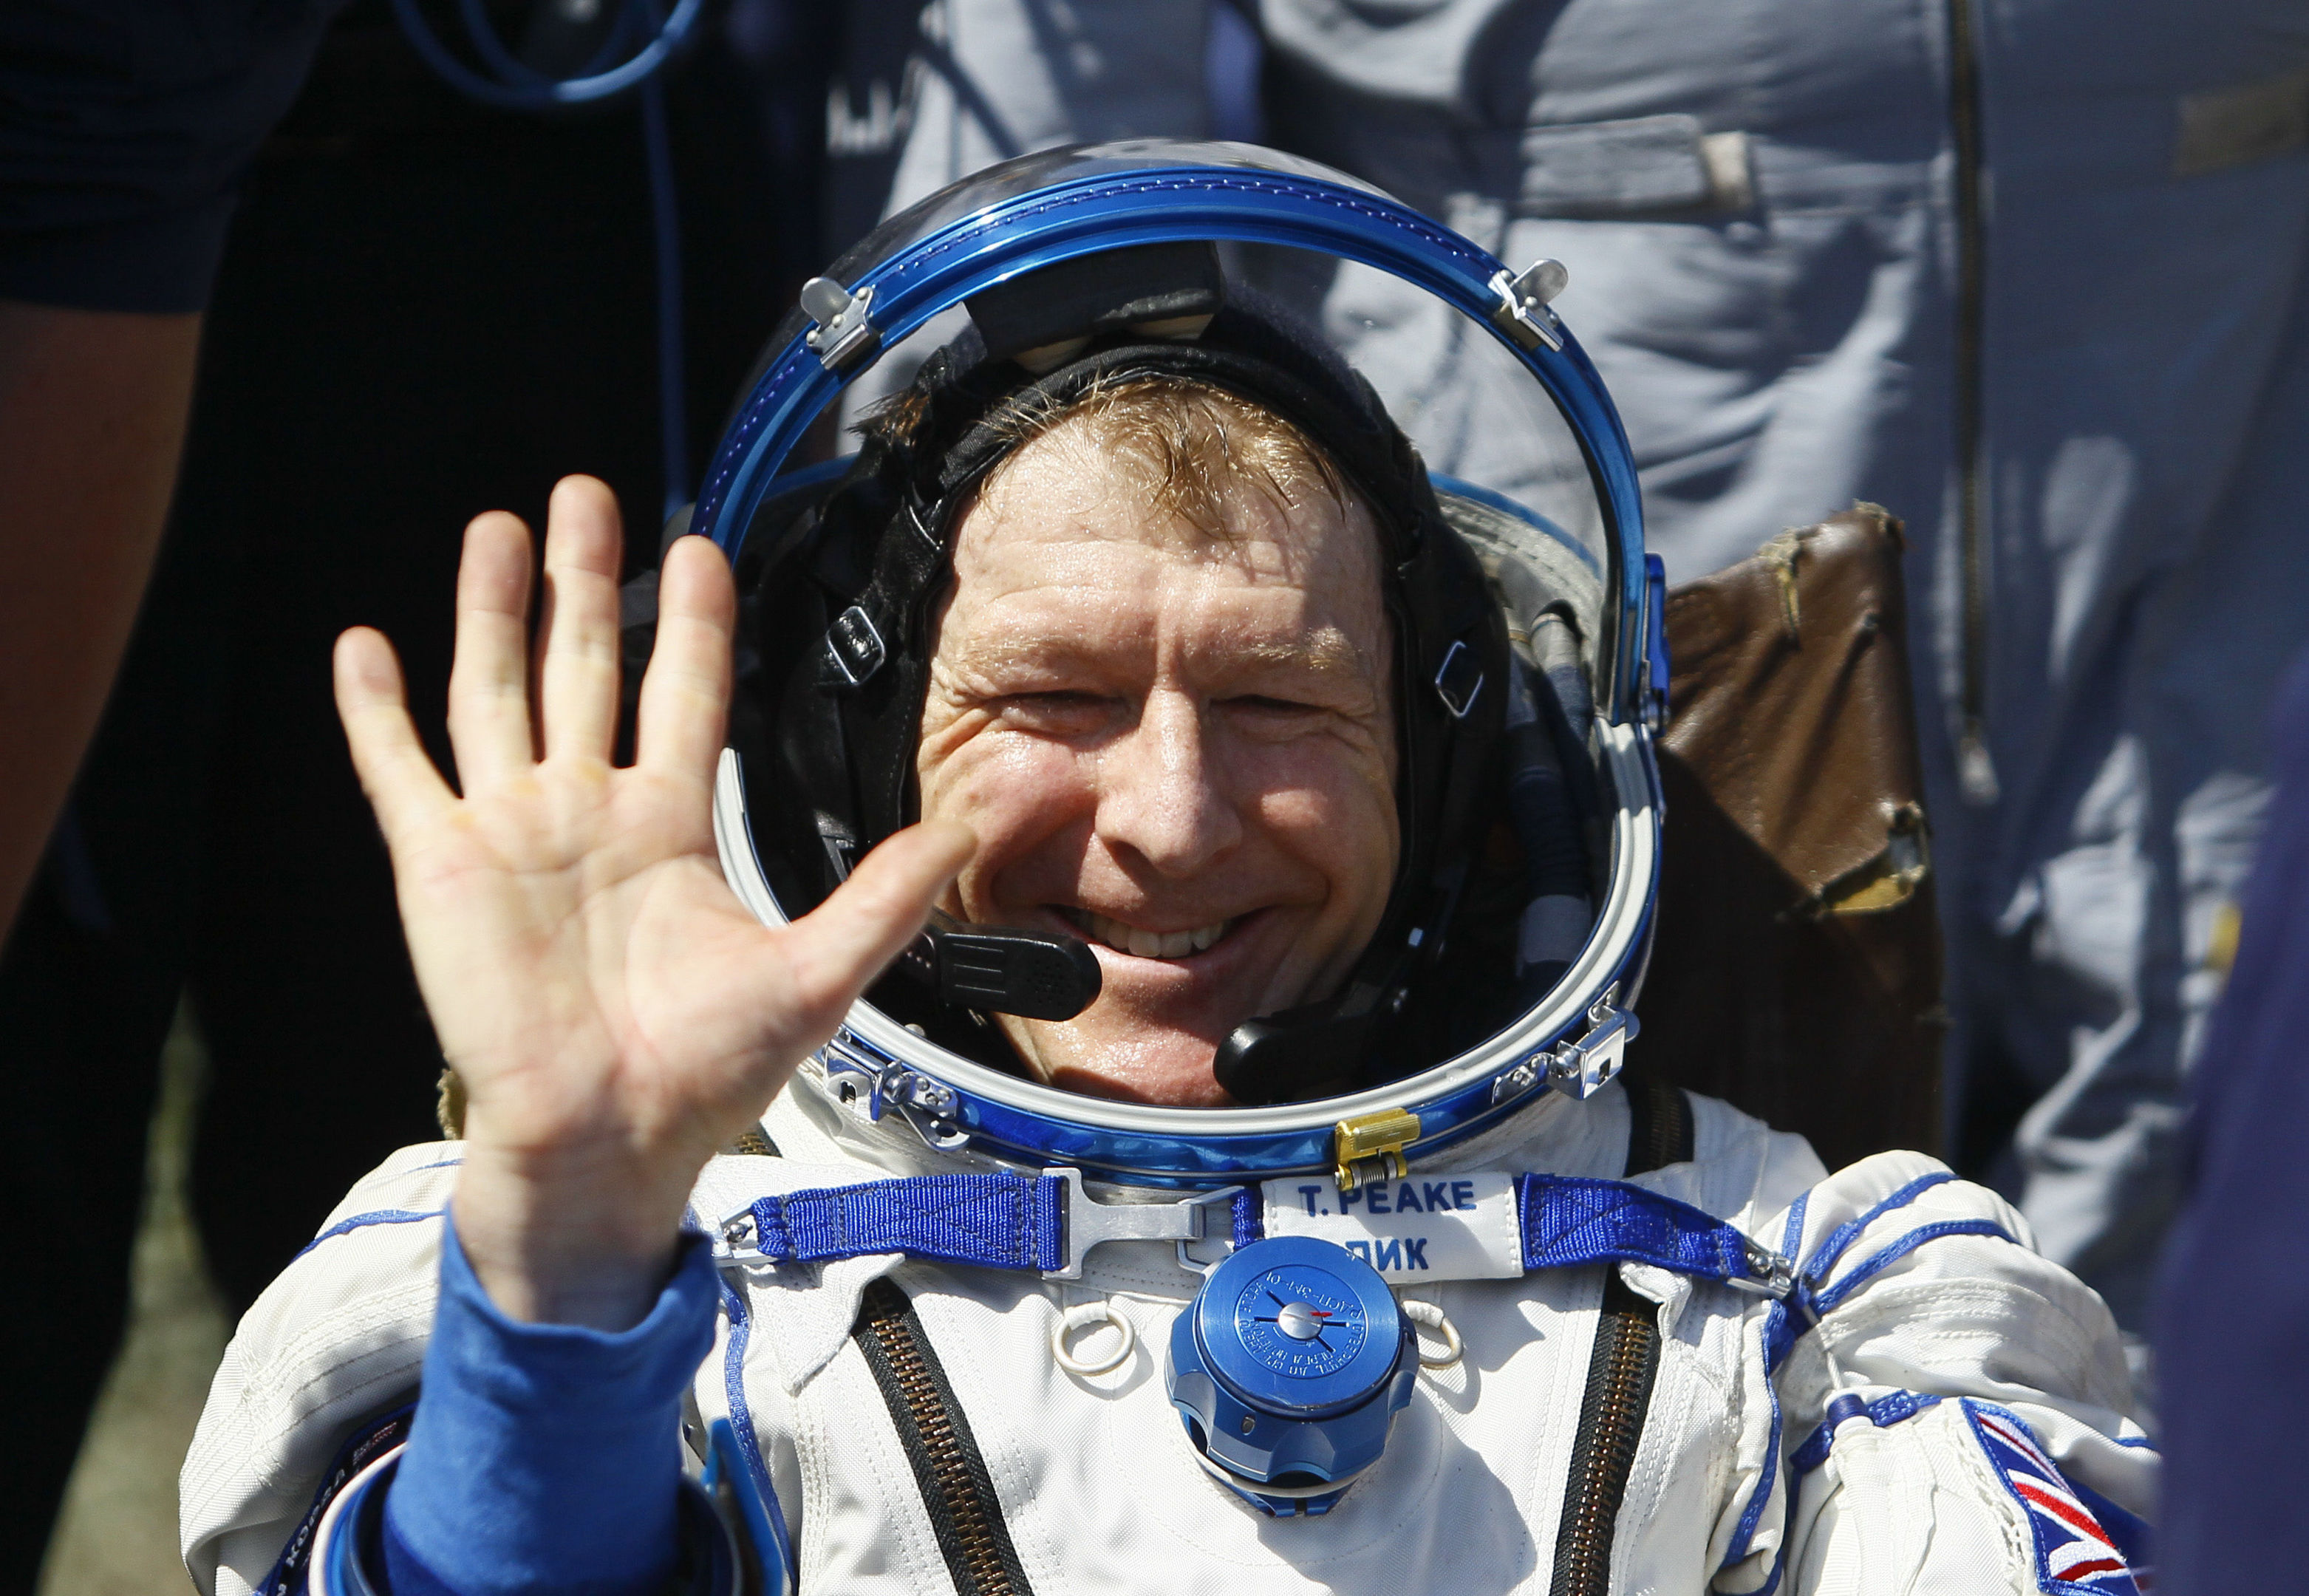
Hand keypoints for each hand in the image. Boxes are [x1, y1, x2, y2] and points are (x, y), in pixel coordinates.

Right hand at [333, 477, 971, 1327]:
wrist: (611, 1143)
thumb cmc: (706, 1074)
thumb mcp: (818, 971)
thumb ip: (888, 891)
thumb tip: (974, 824)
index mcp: (669, 827)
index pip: (684, 691)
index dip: (692, 619)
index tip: (697, 544)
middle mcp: (589, 812)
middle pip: (586, 665)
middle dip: (586, 579)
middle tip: (586, 494)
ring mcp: (510, 832)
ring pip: (495, 691)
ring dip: (492, 610)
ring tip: (497, 528)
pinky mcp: (441, 865)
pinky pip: (403, 769)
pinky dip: (376, 709)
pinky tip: (362, 643)